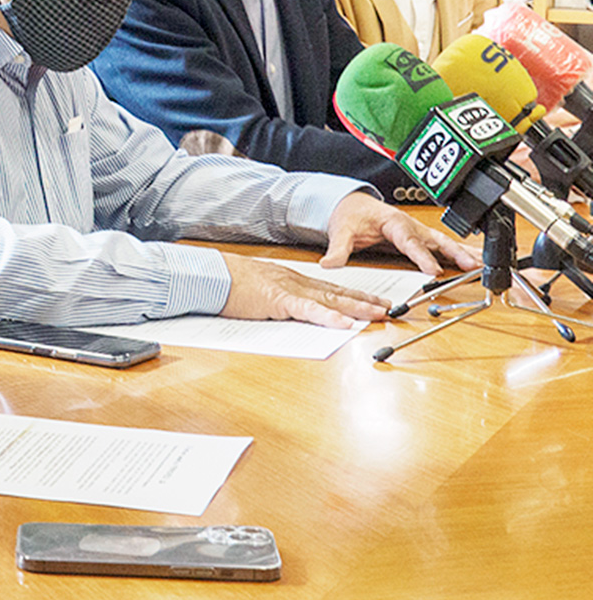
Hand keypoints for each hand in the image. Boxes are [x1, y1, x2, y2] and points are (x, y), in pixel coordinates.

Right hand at [219, 253, 392, 327]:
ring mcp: (289, 291)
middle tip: (388, 307)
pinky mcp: (278, 301)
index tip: (374, 300)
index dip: (355, 295)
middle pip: (338, 293)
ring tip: (379, 313)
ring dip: (357, 307)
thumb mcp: (260, 290)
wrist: (211, 275)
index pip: (331, 289)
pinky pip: (308, 310)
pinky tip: (345, 324)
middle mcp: (296, 283)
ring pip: (331, 300)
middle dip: (365, 301)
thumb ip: (278, 300)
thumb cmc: (228, 283)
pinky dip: (328, 317)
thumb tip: (288, 311)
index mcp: (292, 281)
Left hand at [320, 192, 480, 274]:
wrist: (352, 205)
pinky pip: (444, 245)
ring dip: (464, 252)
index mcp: (393, 222)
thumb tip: (329, 263)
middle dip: (456, 253)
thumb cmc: (351, 215)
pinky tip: (475, 261)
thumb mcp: (341, 231)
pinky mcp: (421, 237)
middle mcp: (410, 225)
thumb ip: (337, 248)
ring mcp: (418, 231)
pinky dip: (460, 252)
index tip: (434, 271)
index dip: (423, 257)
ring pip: (445, 242)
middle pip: (437, 240)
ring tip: (483, 265)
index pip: (410, 242)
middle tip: (473, 266)